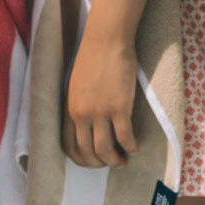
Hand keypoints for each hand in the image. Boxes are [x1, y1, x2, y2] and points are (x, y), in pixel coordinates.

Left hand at [66, 28, 139, 167]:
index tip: (92, 161)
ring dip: (115, 160)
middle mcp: (82, 114)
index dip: (81, 160)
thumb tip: (87, 124)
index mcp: (69, 109)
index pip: (69, 146)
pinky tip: (135, 148)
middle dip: (99, 164)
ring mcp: (100, 112)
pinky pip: (124, 136)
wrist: (106, 40)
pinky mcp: (119, 107)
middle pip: (87, 152)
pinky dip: (131, 147)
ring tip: (123, 161)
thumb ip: (78, 106)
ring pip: (104, 149)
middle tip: (110, 163)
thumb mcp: (75, 86)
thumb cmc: (92, 58)